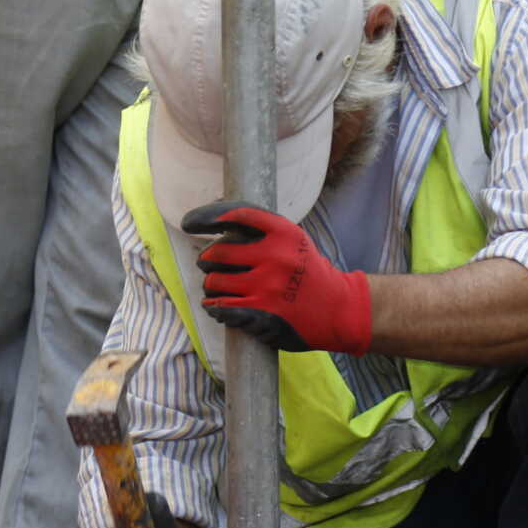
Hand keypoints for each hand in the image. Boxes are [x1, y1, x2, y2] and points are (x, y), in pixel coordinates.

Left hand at [180, 200, 372, 355]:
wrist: (339, 309)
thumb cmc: (309, 272)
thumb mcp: (293, 240)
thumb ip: (262, 230)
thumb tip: (217, 219)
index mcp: (283, 232)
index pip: (235, 215)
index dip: (206, 217)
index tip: (188, 223)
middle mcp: (275, 256)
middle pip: (218, 252)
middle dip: (206, 260)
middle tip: (207, 265)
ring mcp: (267, 286)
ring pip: (215, 282)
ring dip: (210, 285)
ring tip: (214, 287)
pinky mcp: (262, 313)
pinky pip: (221, 307)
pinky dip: (213, 307)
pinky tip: (214, 306)